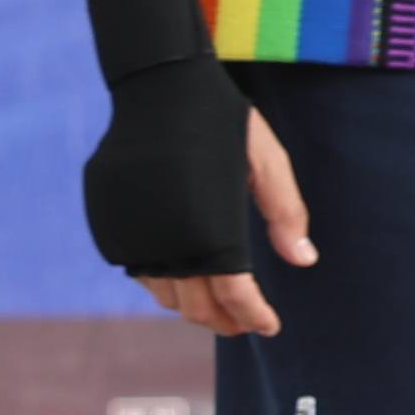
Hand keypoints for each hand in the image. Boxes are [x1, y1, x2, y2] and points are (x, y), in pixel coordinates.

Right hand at [137, 105, 313, 338]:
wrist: (158, 88)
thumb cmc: (223, 121)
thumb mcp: (268, 162)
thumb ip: (286, 214)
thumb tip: (304, 261)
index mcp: (212, 232)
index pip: (234, 298)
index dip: (254, 317)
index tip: (269, 326)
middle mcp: (167, 243)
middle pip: (195, 307)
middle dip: (224, 321)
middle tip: (244, 321)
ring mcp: (133, 237)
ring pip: (164, 294)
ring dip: (193, 305)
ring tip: (216, 300)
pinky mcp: (110, 226)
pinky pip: (139, 270)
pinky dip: (163, 281)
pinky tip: (184, 270)